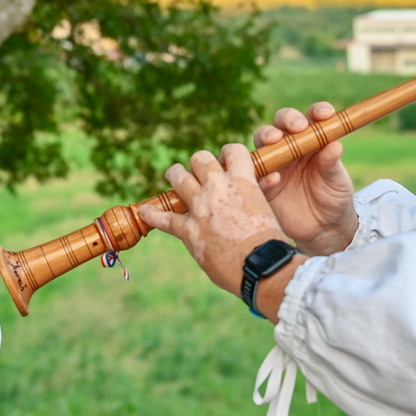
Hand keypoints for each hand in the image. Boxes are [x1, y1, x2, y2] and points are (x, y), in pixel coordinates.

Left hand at [137, 145, 295, 311]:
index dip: (228, 154)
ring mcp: (199, 208)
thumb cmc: (271, 241)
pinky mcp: (188, 230)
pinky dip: (152, 214)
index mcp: (241, 181)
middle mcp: (217, 188)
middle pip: (200, 159)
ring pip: (179, 177)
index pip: (232, 150)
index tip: (225, 163)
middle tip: (198, 172)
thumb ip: (258, 193)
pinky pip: (163, 218)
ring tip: (174, 177)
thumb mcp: (268, 208)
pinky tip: (144, 211)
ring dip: (176, 176)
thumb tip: (268, 179)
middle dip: (199, 163)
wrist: (260, 266)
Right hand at [255, 103, 357, 255]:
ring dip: (266, 137)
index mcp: (310, 141)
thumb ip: (331, 164)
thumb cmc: (333, 198)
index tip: (324, 114)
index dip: (316, 112)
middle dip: (285, 120)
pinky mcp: (262, 186)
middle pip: (279, 125)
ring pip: (262, 144)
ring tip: (274, 141)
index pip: (310, 118)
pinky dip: (263, 174)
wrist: (324, 229)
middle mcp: (288, 148)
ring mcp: (273, 165)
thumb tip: (335, 145)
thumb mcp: (337, 181)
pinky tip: (275, 178)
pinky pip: (256, 176)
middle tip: (296, 127)